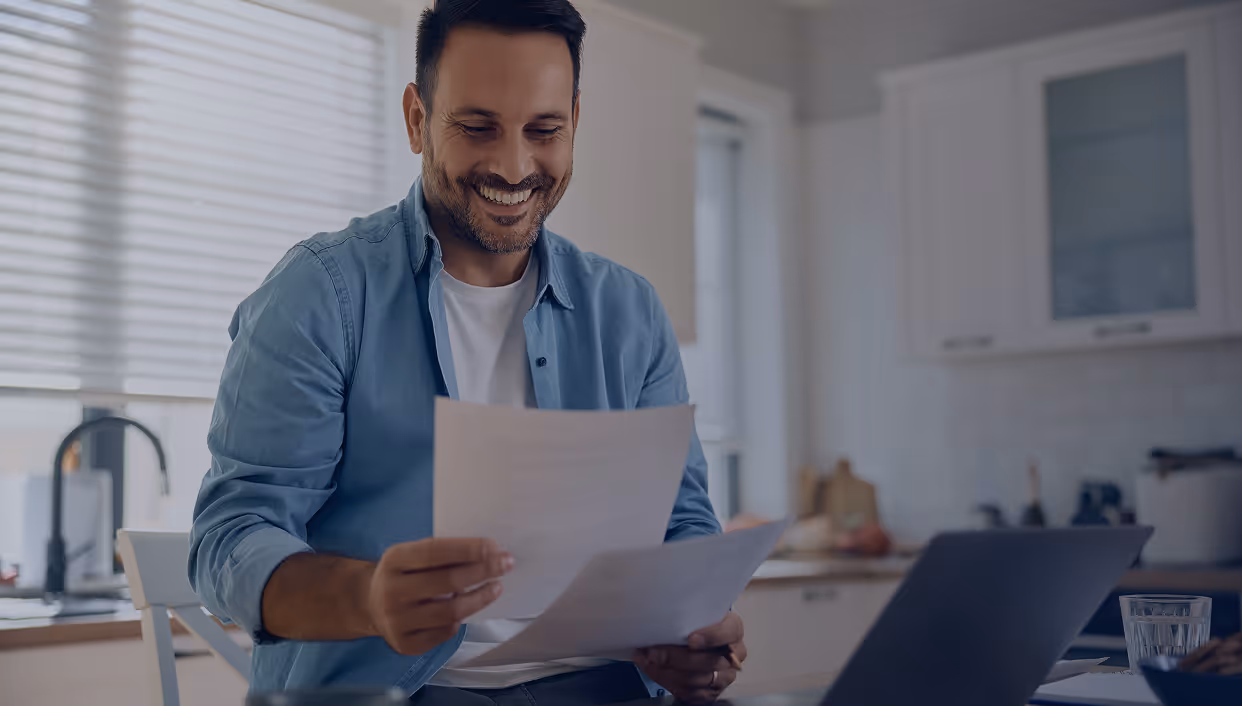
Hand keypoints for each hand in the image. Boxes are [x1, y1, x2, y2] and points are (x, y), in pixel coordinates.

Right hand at [366, 537, 512, 654]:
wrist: (370, 605)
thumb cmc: (402, 574)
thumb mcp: (410, 555)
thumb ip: (441, 554)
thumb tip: (488, 552)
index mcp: (393, 561)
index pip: (435, 552)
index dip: (468, 549)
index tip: (495, 547)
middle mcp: (392, 591)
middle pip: (447, 582)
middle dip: (483, 571)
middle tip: (506, 564)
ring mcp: (397, 621)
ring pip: (451, 611)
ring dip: (480, 597)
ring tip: (496, 587)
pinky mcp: (406, 644)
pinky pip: (445, 631)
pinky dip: (461, 618)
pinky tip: (469, 607)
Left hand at [633, 611, 746, 703]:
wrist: (701, 639)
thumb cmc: (698, 622)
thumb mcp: (698, 611)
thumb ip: (688, 614)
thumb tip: (660, 614)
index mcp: (733, 630)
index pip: (729, 632)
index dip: (711, 636)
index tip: (690, 638)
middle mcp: (734, 655)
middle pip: (709, 661)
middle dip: (676, 658)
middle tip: (653, 652)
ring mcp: (725, 676)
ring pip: (698, 680)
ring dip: (668, 673)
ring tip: (647, 661)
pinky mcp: (712, 692)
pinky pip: (691, 693)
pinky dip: (668, 683)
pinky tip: (654, 672)